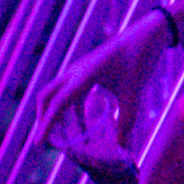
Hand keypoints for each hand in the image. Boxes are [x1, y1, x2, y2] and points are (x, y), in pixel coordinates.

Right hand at [33, 10, 170, 149]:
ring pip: (57, 94)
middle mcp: (75, 71)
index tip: (37, 144)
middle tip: (46, 141)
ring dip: (57, 114)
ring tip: (66, 138)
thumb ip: (126, 121)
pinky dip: (71, 109)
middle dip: (43, 118)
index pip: (57, 103)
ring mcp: (79, 69)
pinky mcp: (86, 70)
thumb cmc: (139, 60)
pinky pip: (71, 92)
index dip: (46, 125)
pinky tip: (83, 125)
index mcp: (83, 75)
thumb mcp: (133, 93)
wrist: (147, 34)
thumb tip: (122, 149)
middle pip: (47, 96)